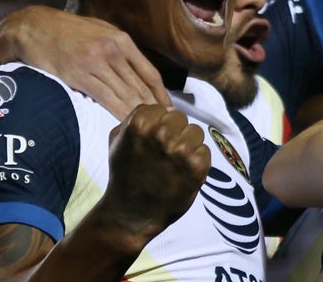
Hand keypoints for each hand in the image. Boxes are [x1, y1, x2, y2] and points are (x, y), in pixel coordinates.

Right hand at [0, 6, 169, 117]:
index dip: (161, 94)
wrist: (33, 27)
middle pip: (140, 86)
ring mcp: (96, 63)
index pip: (150, 73)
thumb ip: (119, 48)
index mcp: (121, 40)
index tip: (169, 109)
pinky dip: (118, 112)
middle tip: (164, 125)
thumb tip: (136, 71)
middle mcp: (112, 50)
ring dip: (138, 113)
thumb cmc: (66, 31)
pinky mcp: (78, 75)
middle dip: (154, 108)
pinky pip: (105, 98)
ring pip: (125, 94)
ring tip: (149, 129)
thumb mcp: (100, 30)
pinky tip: (126, 123)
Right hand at [102, 104, 210, 240]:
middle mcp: (161, 133)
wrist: (130, 213)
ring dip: (188, 146)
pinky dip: (197, 162)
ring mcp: (180, 150)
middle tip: (165, 153)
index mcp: (139, 123)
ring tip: (174, 163)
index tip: (152, 141)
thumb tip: (159, 108)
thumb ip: (135, 118)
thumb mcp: (117, 140)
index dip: (158, 124)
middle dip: (174, 132)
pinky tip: (182, 173)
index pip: (162, 109)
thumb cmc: (124, 174)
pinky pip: (205, 151)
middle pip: (180, 118)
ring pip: (196, 132)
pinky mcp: (197, 166)